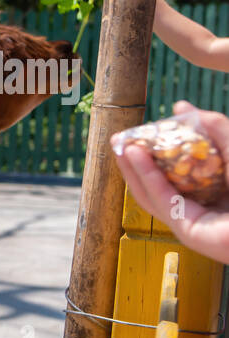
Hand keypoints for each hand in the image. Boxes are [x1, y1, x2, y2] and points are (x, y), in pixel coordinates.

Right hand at [113, 100, 228, 264]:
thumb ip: (216, 129)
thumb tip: (182, 107)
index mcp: (212, 191)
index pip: (177, 172)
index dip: (158, 151)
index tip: (148, 130)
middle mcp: (199, 208)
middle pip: (158, 185)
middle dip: (136, 163)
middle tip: (121, 140)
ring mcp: (191, 221)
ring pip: (151, 195)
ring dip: (133, 169)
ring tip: (121, 146)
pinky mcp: (186, 230)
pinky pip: (161, 200)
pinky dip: (145, 177)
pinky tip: (135, 156)